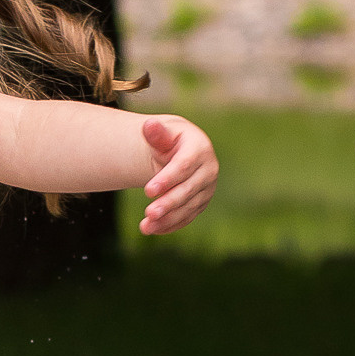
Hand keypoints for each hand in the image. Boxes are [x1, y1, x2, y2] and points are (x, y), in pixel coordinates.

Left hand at [137, 112, 217, 235]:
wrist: (182, 150)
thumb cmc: (170, 140)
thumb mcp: (164, 134)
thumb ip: (156, 133)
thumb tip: (148, 125)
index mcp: (200, 149)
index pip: (184, 166)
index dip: (167, 179)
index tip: (147, 191)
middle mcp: (209, 170)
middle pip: (188, 190)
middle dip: (168, 203)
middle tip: (149, 213)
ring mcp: (207, 188)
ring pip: (188, 207)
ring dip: (167, 219)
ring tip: (146, 227)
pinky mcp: (201, 202)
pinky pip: (188, 217)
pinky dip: (171, 225)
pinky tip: (154, 230)